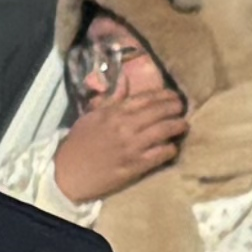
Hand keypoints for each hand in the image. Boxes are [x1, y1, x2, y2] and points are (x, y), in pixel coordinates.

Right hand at [49, 65, 189, 207]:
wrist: (68, 172)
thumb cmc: (79, 143)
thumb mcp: (91, 115)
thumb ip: (111, 98)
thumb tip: (125, 79)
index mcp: (114, 112)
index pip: (145, 98)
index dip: (163, 95)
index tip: (173, 95)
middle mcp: (125, 126)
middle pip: (159, 112)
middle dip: (175, 108)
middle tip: (182, 108)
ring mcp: (132, 146)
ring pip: (163, 131)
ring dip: (177, 126)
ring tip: (183, 125)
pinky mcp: (135, 166)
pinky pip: (160, 154)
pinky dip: (170, 149)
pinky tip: (173, 147)